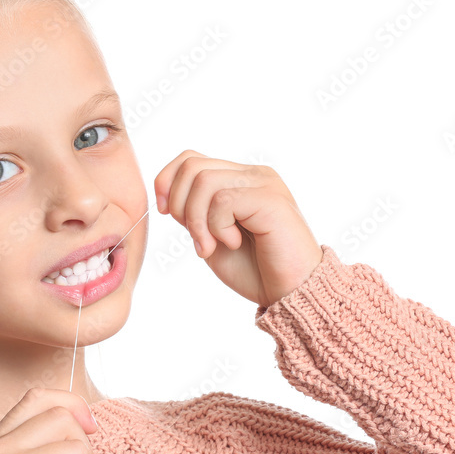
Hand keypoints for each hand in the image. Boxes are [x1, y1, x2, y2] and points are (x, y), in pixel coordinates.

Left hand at [153, 150, 323, 307]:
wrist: (289, 294)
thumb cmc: (255, 269)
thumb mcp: (211, 236)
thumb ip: (193, 212)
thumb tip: (165, 193)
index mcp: (239, 179)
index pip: (190, 159)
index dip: (167, 182)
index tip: (165, 213)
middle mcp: (253, 174)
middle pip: (192, 166)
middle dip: (180, 206)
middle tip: (197, 239)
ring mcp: (264, 183)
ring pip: (203, 181)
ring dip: (197, 221)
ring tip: (212, 246)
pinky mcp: (270, 198)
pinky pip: (222, 201)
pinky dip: (216, 227)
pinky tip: (233, 243)